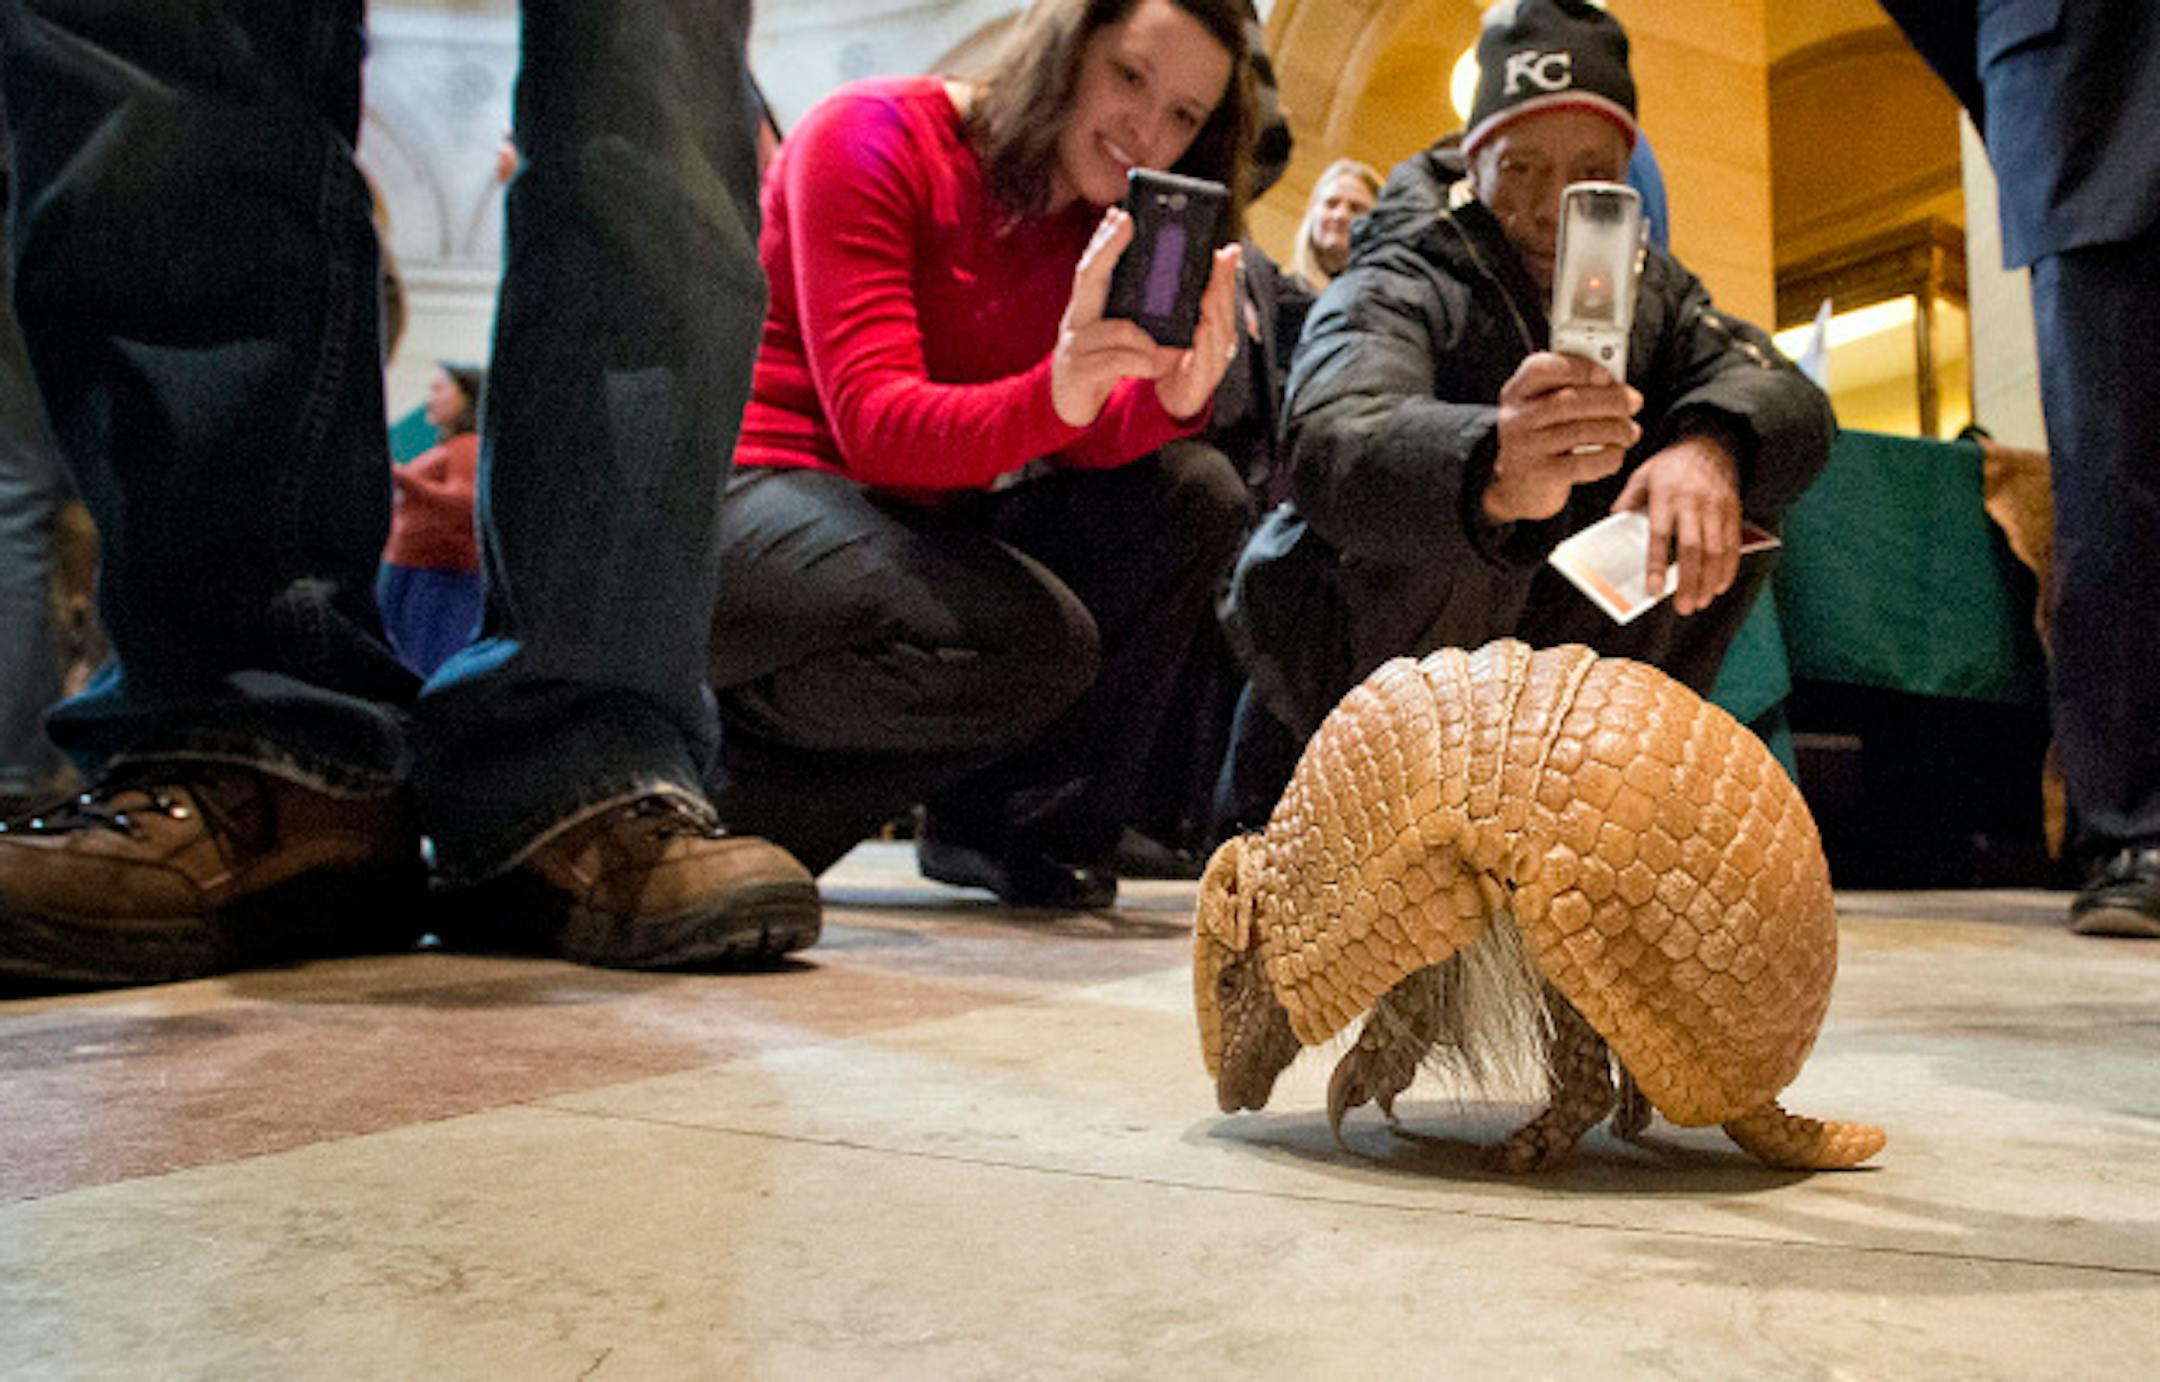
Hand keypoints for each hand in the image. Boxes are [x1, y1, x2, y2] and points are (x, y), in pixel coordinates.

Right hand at [1051, 208, 1179, 427]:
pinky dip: (1145, 362)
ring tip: (1173, 351)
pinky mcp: (1079, 371)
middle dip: (1108, 246)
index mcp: (1087, 309)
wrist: (1068, 410)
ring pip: (1120, 329)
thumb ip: (1127, 315)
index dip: (1104, 240)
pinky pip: (1119, 360)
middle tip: (1127, 221)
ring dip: (1151, 339)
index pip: (1093, 267)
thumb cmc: (1097, 368)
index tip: (1119, 213)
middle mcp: (1076, 319)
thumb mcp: (1111, 337)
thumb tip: (1160, 289)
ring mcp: (1074, 344)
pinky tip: (1159, 366)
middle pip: (1088, 275)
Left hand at [1153, 243, 1242, 420]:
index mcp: (1215, 325)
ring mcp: (1214, 362)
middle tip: (1221, 259)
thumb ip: (1179, 300)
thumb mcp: (1176, 326)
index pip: (1223, 293)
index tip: (1227, 250)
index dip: (1226, 271)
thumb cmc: (1171, 361)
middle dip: (1224, 283)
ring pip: (1220, 330)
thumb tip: (1175, 265)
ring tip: (1212, 288)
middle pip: (1225, 307)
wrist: (1165, 401)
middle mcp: (1219, 341)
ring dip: (1217, 308)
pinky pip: (1206, 359)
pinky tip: (1202, 327)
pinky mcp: (1202, 382)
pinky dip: (1205, 342)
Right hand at [1484, 352, 1642, 522]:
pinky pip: (1585, 463)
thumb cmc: (1540, 440)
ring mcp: (1525, 449)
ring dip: (1616, 429)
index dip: (1578, 368)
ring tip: (1629, 431)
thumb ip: (1570, 389)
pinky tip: (1615, 453)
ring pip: (1581, 432)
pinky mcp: (1541, 477)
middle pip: (1569, 401)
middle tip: (1633, 402)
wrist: (1515, 489)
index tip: (1607, 374)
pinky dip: (1609, 457)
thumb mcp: (1541, 408)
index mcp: (1516, 392)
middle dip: (1611, 400)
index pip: (1541, 368)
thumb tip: (1616, 385)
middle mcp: (1515, 418)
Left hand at [1611, 433, 1742, 614]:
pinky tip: (1719, 586)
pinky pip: (1733, 543)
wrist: (1711, 443)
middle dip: (1689, 581)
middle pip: (1692, 548)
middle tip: (1684, 608)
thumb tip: (1615, 524)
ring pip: (1716, 550)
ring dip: (1709, 580)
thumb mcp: (1642, 475)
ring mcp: (1717, 507)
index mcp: (1666, 495)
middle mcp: (1693, 502)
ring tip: (1700, 602)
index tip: (1654, 590)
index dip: (1657, 565)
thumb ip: (1628, 501)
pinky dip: (1728, 567)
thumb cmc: (1670, 465)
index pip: (1660, 535)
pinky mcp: (1733, 510)